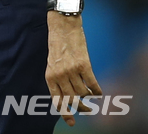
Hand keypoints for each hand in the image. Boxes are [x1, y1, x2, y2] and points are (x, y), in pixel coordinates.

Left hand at [46, 11, 101, 126]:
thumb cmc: (57, 42)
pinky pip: (92, 84)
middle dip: (80, 109)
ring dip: (89, 98)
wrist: (63, 24)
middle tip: (87, 111)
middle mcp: (59, 74)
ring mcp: (71, 70)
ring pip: (83, 93)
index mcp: (49, 75)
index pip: (57, 100)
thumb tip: (67, 97)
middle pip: (72, 100)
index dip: (65, 113)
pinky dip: (97, 91)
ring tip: (91, 98)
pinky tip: (98, 92)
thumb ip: (57, 78)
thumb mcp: (51, 61)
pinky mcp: (84, 64)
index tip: (71, 122)